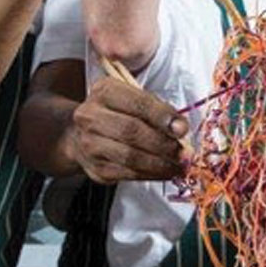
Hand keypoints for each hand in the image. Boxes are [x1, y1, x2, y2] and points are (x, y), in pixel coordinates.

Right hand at [70, 76, 188, 182]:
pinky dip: (151, 174)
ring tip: (179, 165)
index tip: (182, 128)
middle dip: (163, 144)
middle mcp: (91, 116)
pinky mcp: (95, 168)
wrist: (81, 134)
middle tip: (184, 152)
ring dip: (160, 163)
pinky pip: (128, 173)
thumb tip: (180, 128)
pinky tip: (165, 172)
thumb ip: (156, 109)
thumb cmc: (116, 113)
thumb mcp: (132, 98)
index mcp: (104, 92)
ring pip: (130, 157)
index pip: (137, 103)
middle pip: (132, 132)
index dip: (162, 116)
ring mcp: (89, 144)